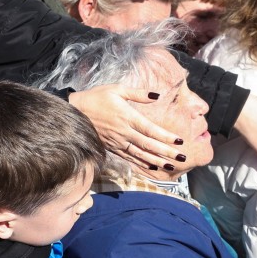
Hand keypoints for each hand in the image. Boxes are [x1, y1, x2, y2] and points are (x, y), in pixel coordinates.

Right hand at [69, 86, 186, 170]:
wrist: (73, 112)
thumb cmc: (96, 98)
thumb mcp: (117, 89)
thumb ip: (138, 93)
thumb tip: (157, 94)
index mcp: (128, 117)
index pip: (151, 130)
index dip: (166, 137)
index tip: (180, 141)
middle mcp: (124, 132)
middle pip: (149, 145)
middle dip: (167, 152)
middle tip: (183, 158)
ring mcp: (117, 142)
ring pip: (140, 155)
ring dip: (157, 161)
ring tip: (172, 166)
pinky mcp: (112, 148)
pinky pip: (129, 158)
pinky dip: (141, 164)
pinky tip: (152, 168)